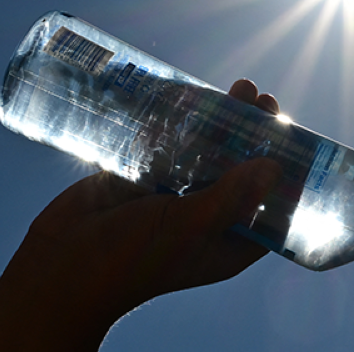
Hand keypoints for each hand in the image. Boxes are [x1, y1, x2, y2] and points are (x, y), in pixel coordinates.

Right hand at [0, 80, 282, 351]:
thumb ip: (229, 197)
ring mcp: (175, 196)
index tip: (293, 134)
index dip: (286, 171)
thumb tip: (274, 168)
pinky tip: (196, 94)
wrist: (59, 266)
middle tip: (262, 98)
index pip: (271, 205)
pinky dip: (185, 122)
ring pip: (209, 152)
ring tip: (240, 87)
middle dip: (254, 134)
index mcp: (228, 242)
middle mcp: (206, 218)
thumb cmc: (130, 259)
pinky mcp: (144, 178)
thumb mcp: (189, 227)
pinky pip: (173, 145)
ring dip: (224, 121)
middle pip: (241, 169)